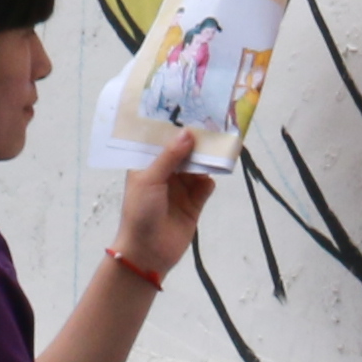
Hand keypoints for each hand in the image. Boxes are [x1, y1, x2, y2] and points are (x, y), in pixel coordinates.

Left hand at [112, 130, 217, 281]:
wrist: (148, 253)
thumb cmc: (140, 212)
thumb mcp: (150, 179)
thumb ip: (170, 157)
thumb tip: (188, 133)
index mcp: (147, 165)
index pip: (160, 142)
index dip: (173, 128)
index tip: (189, 108)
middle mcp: (164, 174)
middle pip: (183, 152)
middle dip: (195, 140)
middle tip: (213, 121)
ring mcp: (180, 189)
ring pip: (197, 167)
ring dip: (206, 158)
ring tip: (221, 140)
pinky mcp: (194, 204)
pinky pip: (205, 186)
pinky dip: (211, 177)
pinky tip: (218, 167)